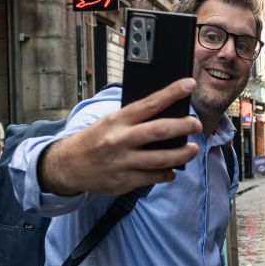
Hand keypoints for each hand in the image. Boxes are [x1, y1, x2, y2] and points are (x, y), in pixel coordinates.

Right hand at [39, 79, 202, 195]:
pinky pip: (153, 177)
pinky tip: (172, 170)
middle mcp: (121, 139)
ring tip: (193, 149)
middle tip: (196, 124)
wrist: (68, 165)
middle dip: (183, 126)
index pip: (150, 103)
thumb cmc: (95, 139)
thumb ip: (135, 120)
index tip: (189, 84)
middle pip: (159, 131)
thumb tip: (168, 115)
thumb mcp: (110, 122)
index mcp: (118, 120)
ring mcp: (123, 162)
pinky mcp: (124, 181)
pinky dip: (167, 173)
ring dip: (182, 154)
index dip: (172, 93)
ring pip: (161, 159)